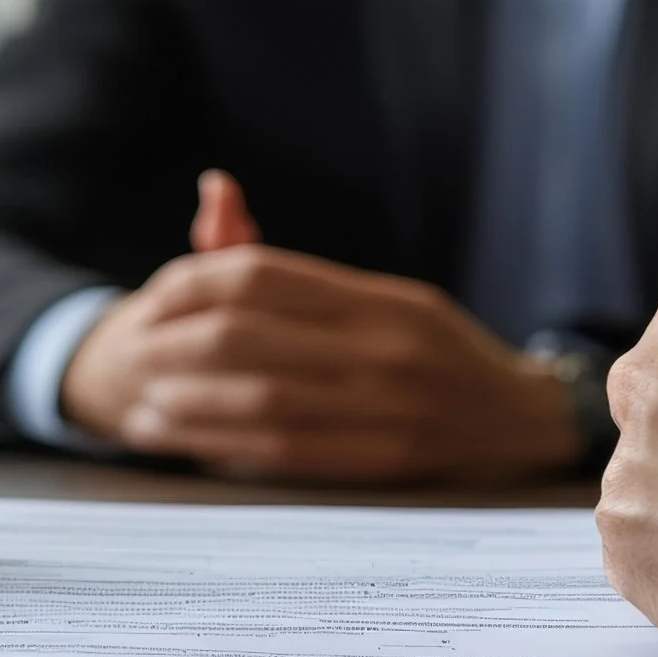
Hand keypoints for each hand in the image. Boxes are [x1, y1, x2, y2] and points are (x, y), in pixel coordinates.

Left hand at [60, 172, 580, 482]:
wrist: (521, 421)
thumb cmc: (432, 352)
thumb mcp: (381, 297)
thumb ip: (291, 266)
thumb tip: (213, 195)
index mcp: (379, 299)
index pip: (264, 275)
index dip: (194, 284)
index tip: (153, 297)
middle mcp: (385, 347)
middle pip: (250, 337)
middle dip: (177, 346)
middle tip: (136, 353)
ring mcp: (388, 407)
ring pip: (261, 400)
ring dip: (187, 403)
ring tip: (140, 406)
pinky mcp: (384, 462)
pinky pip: (287, 453)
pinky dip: (224, 446)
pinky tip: (182, 442)